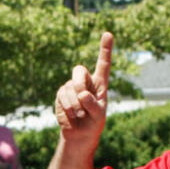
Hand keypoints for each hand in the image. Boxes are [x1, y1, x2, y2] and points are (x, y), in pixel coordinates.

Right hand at [54, 32, 112, 150]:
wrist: (79, 134)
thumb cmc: (93, 124)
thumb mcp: (98, 116)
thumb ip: (93, 104)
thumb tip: (82, 94)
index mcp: (100, 83)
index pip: (103, 64)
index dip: (105, 49)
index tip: (108, 33)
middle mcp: (85, 82)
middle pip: (79, 70)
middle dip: (79, 83)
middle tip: (82, 97)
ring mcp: (71, 87)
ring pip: (69, 87)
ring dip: (74, 104)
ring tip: (79, 115)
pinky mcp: (61, 95)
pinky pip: (61, 96)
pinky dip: (66, 108)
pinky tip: (72, 116)